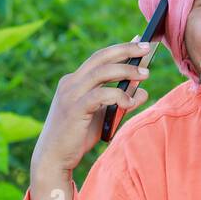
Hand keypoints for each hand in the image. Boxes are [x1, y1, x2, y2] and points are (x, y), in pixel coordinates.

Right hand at [29, 37, 152, 178]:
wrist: (53, 158)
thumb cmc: (77, 137)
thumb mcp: (102, 115)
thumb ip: (120, 101)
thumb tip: (143, 91)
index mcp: (74, 81)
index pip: (99, 58)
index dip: (120, 48)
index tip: (140, 41)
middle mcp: (70, 83)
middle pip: (101, 57)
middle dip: (125, 49)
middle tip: (147, 47)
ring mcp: (70, 94)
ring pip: (101, 72)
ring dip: (126, 70)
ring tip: (146, 74)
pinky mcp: (74, 109)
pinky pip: (100, 94)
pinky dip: (118, 95)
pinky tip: (129, 102)